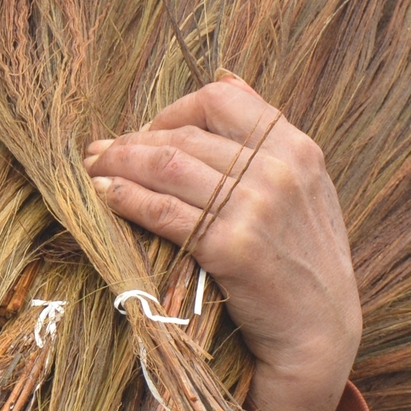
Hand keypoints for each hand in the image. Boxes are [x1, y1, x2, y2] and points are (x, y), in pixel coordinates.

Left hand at [83, 73, 359, 410]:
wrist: (319, 334)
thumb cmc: (302, 261)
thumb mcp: (304, 188)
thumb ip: (266, 135)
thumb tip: (224, 76)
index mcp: (297, 148)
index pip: (220, 100)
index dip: (172, 112)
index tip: (146, 133)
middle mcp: (279, 171)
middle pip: (183, 136)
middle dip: (131, 142)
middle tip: (97, 154)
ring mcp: (256, 208)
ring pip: (166, 166)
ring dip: (117, 165)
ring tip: (91, 172)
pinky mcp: (232, 248)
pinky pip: (162, 211)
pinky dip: (124, 199)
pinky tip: (103, 199)